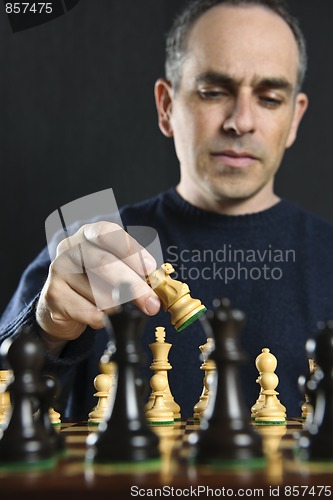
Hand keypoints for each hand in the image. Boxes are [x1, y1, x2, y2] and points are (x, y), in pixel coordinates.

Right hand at [36, 221, 160, 343]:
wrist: (62, 304)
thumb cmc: (95, 282)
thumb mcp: (115, 268)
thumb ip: (133, 271)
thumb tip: (154, 287)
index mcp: (90, 233)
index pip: (110, 233)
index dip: (132, 251)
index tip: (150, 269)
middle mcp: (71, 246)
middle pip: (104, 263)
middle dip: (133, 285)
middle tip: (151, 303)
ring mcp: (59, 269)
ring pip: (97, 291)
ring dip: (118, 307)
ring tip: (124, 312)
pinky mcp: (53, 294)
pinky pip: (87, 310)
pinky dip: (102, 319)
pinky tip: (103, 318)